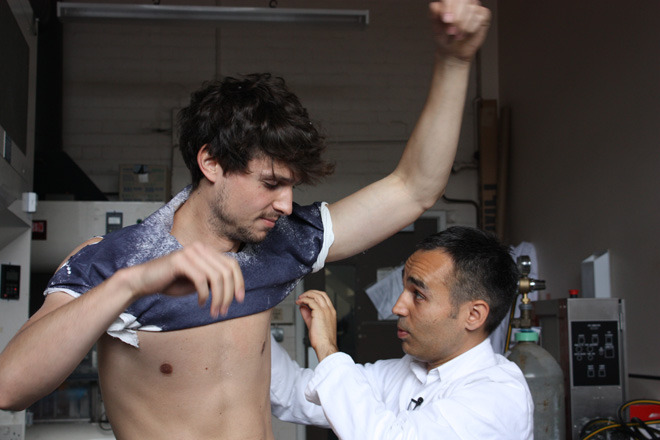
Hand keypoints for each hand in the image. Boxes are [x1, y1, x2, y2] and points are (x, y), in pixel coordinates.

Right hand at [122, 242, 244, 316]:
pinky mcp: (180, 261)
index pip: (233, 264)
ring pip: (217, 277)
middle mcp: (200, 248)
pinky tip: (200, 303)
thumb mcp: (198, 281)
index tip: (240, 300)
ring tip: (214, 312)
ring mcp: (190, 252)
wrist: (143, 281)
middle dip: (228, 294)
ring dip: (218, 298)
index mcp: (207, 251)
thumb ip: (214, 280)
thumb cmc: (171, 282)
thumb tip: (234, 288)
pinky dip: (204, 295)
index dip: (239, 282)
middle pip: (227, 271)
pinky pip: (201, 280)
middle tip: (223, 311)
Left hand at [296, 290, 337, 360]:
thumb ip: (308, 314)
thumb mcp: (314, 323)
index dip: (315, 295)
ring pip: (316, 295)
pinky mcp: (319, 312)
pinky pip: (310, 301)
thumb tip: (303, 307)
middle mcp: (329, 310)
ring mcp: (325, 310)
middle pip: (321, 293)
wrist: (325, 346)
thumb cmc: (322, 339)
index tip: (307, 297)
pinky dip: (304, 300)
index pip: (324, 298)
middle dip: (310, 292)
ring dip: (306, 295)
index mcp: (331, 312)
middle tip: (302, 296)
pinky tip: (299, 302)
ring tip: (300, 298)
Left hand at [430, 0, 490, 61]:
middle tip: (451, 31)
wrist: (454, 51)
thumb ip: (434, 13)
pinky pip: (480, 17)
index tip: (446, 20)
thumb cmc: (444, 37)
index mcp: (449, 1)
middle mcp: (462, 1)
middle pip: (463, 0)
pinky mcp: (483, 14)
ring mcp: (474, 6)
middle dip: (457, 18)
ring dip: (463, 26)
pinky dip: (471, 28)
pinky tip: (466, 33)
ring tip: (457, 35)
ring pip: (472, 10)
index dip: (448, 7)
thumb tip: (438, 6)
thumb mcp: (435, 26)